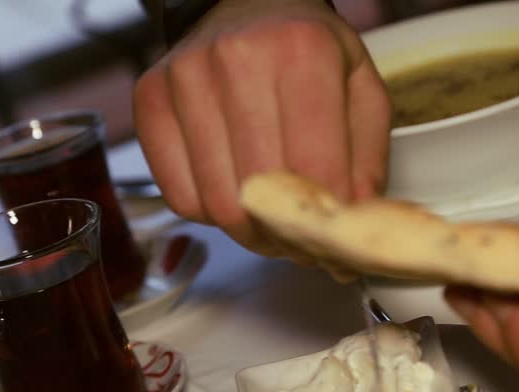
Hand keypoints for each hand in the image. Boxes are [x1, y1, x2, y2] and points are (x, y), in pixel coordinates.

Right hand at [133, 0, 390, 256]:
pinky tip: (235, 194)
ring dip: (250, 232)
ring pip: (217, 203)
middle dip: (287, 235)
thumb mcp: (361, 90)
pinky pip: (179, 196)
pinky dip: (212, 213)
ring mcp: (185, 78)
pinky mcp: (151, 100)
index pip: (316, 169)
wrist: (248, 5)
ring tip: (272, 222)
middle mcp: (237, 60)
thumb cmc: (310, 50)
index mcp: (303, 52)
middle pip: (260, 195)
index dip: (329, 222)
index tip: (336, 240)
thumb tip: (351, 227)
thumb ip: (368, 161)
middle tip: (303, 240)